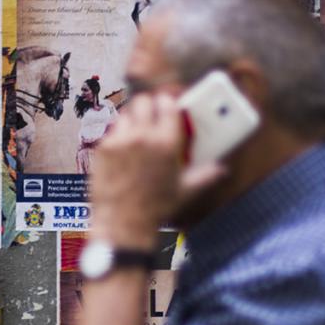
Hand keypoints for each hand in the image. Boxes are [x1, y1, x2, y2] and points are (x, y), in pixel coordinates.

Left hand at [88, 92, 223, 246]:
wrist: (124, 223)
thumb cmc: (156, 209)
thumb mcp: (185, 191)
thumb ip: (206, 175)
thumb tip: (222, 170)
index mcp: (167, 143)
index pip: (167, 103)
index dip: (168, 101)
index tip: (168, 104)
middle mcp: (143, 137)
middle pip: (144, 101)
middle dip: (149, 106)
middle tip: (152, 115)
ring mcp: (120, 141)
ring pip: (126, 113)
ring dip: (133, 119)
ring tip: (137, 132)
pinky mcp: (103, 149)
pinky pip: (112, 131)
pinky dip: (118, 135)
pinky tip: (124, 148)